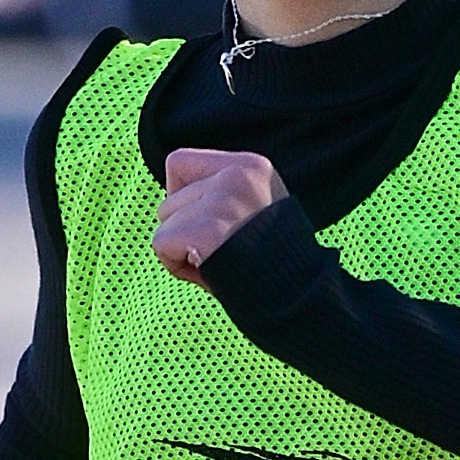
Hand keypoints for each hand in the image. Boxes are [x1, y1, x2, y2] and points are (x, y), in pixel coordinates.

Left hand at [153, 147, 285, 280]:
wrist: (299, 296)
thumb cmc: (270, 264)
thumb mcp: (253, 211)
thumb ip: (218, 196)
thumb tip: (170, 201)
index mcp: (251, 166)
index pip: (178, 163)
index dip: (182, 198)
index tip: (208, 224)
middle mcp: (236, 176)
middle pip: (169, 200)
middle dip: (185, 231)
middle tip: (218, 253)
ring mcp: (223, 202)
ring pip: (164, 222)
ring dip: (181, 250)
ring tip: (216, 262)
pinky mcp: (208, 229)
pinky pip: (160, 244)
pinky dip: (175, 265)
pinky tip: (206, 273)